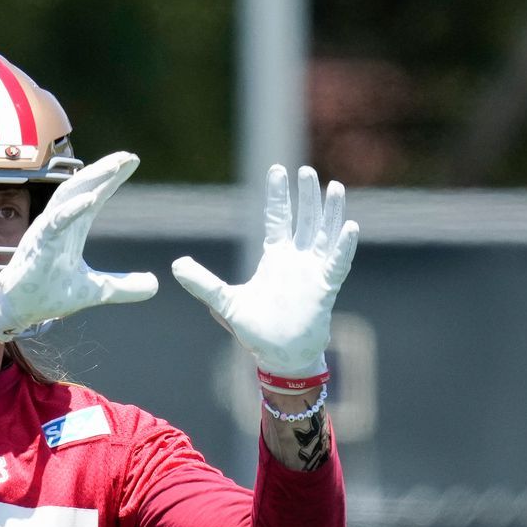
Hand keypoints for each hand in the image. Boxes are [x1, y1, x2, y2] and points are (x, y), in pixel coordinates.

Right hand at [0, 152, 158, 341]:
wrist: (20, 310)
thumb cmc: (49, 293)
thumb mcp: (97, 291)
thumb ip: (124, 286)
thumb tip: (154, 284)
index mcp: (73, 228)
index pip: (95, 195)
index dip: (112, 178)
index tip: (132, 160)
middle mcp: (60, 222)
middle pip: (83, 187)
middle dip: (104, 170)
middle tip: (127, 157)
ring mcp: (48, 231)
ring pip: (68, 196)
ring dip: (90, 180)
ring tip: (113, 167)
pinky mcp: (39, 245)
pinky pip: (55, 222)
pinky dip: (72, 210)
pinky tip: (91, 199)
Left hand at [172, 165, 358, 377]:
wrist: (280, 356)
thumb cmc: (257, 330)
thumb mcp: (225, 302)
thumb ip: (203, 283)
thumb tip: (175, 265)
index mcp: (276, 257)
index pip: (278, 218)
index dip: (278, 195)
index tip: (277, 170)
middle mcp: (297, 260)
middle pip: (305, 219)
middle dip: (306, 195)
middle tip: (305, 171)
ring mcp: (313, 272)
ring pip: (326, 234)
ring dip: (330, 212)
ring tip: (334, 187)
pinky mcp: (325, 288)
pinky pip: (337, 263)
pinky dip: (344, 247)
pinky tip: (350, 226)